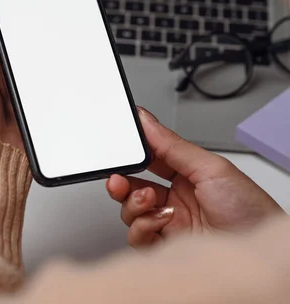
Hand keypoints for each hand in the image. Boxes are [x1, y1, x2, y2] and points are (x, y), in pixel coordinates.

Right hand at [106, 107, 283, 247]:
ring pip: (130, 212)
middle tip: (118, 178)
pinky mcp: (164, 248)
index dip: (133, 156)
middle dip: (121, 182)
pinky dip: (143, 226)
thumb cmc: (249, 211)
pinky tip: (162, 220)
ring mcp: (168, 225)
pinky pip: (137, 237)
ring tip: (150, 200)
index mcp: (188, 177)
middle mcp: (176, 200)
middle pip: (133, 188)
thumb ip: (173, 145)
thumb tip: (147, 121)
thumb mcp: (211, 168)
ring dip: (134, 204)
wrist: (257, 254)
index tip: (122, 148)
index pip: (150, 161)